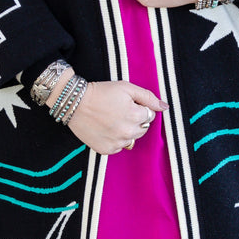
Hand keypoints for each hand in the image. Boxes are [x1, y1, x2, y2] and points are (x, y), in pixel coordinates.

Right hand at [47, 70, 164, 154]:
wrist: (74, 103)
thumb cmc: (101, 92)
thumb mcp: (126, 88)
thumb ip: (148, 97)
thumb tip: (164, 107)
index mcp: (136, 116)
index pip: (149, 116)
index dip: (139, 108)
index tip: (125, 104)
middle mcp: (128, 133)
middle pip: (142, 129)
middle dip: (135, 120)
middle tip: (118, 111)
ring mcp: (117, 143)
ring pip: (131, 139)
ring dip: (125, 131)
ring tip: (111, 120)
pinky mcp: (106, 150)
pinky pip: (118, 147)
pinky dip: (114, 140)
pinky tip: (105, 129)